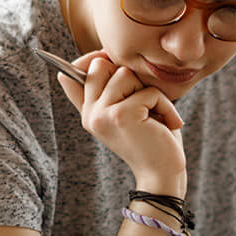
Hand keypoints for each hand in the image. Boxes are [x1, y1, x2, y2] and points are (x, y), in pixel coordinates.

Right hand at [57, 51, 186, 192]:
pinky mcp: (121, 116)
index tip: (111, 62)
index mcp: (88, 113)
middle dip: (129, 76)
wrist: (163, 174)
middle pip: (101, 64)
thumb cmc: (152, 140)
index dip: (94, 60)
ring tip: (156, 116)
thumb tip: (69, 69)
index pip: (73, 73)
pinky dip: (164, 105)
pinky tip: (166, 125)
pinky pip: (148, 91)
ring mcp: (102, 115)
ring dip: (150, 92)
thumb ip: (106, 92)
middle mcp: (89, 114)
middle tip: (143, 102)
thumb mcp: (126, 112)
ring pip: (125, 74)